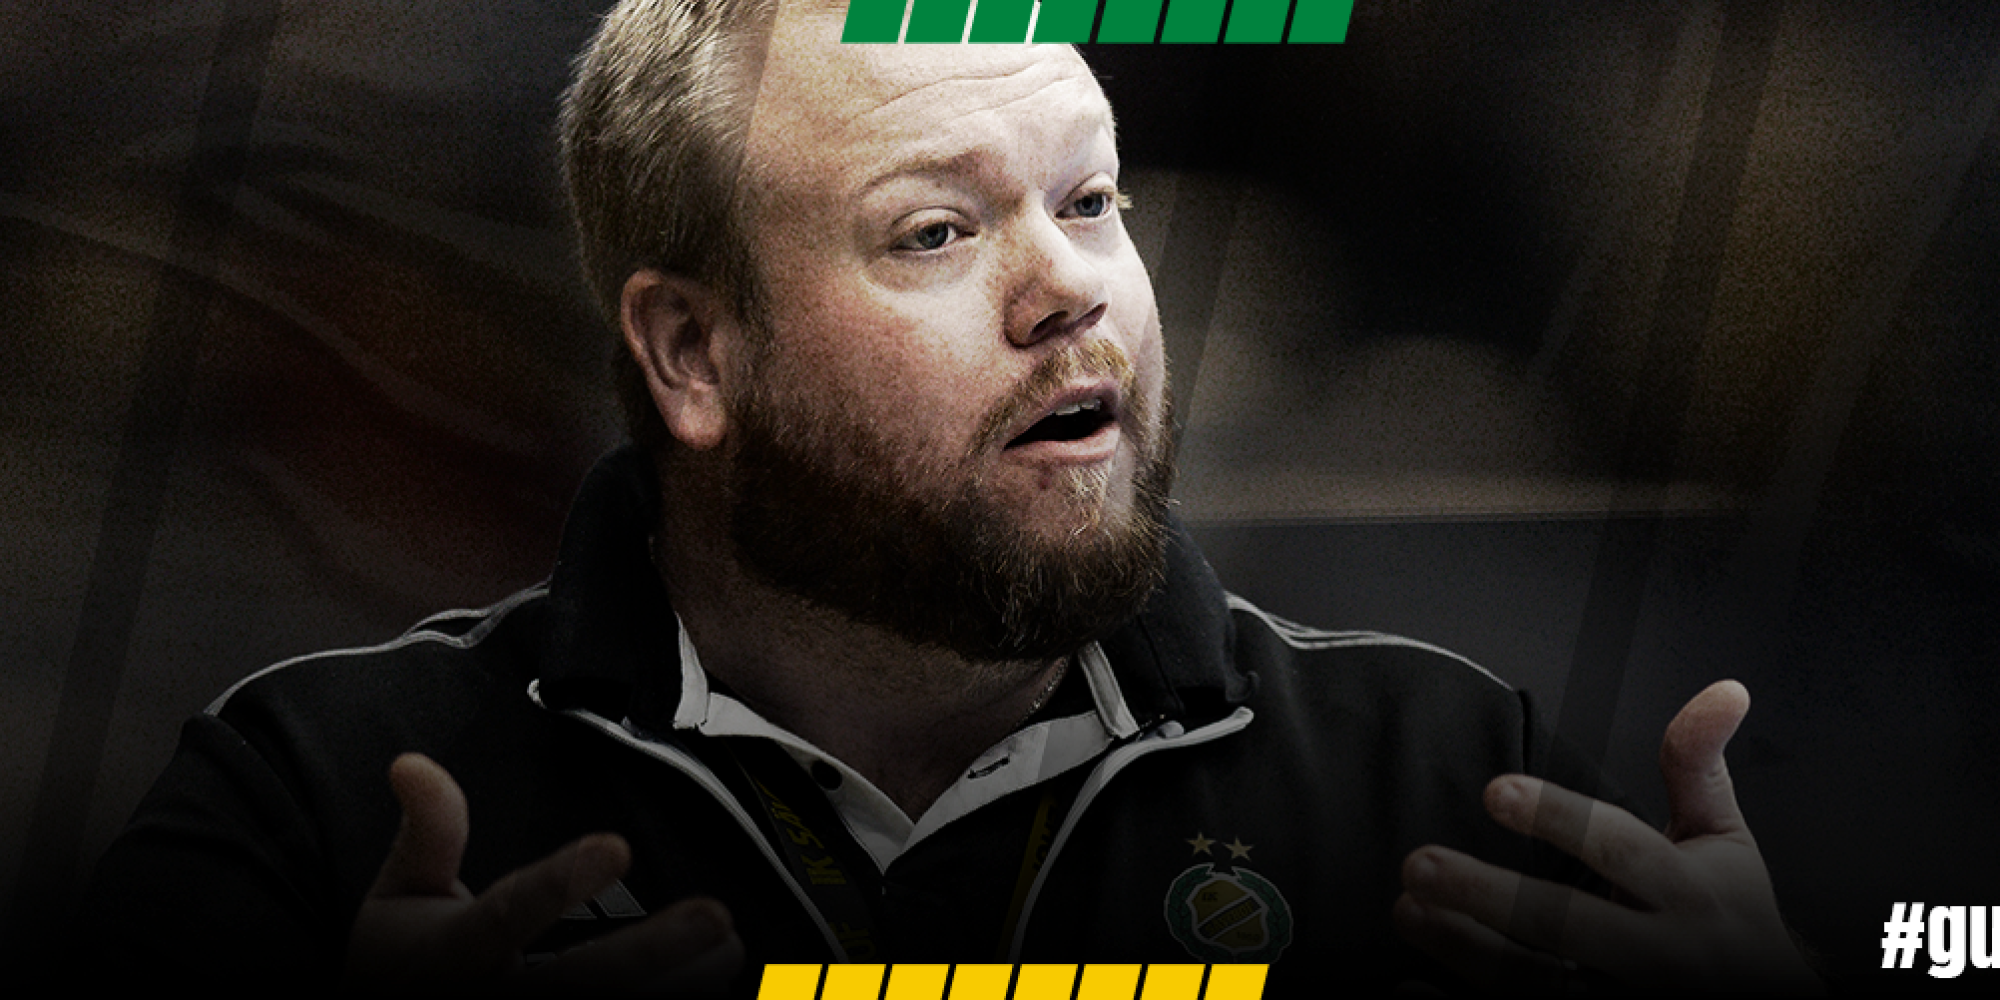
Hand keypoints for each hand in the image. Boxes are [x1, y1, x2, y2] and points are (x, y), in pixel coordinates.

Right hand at [345, 753, 744, 992]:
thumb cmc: (399, 965)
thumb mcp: (401, 896)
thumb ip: (429, 832)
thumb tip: (412, 762)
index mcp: (453, 953)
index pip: (509, 915)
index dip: (561, 883)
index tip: (616, 846)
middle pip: (580, 984)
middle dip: (653, 952)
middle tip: (717, 918)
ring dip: (681, 988)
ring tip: (732, 952)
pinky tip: (713, 989)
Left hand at [1393, 681, 1821, 993]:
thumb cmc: (1732, 916)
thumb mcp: (1726, 840)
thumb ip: (1699, 765)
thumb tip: (1723, 689)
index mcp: (1688, 895)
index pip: (1618, 848)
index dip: (1557, 818)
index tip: (1495, 790)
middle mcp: (1661, 958)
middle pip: (1563, 924)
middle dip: (1485, 895)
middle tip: (1418, 864)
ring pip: (1535, 984)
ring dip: (1462, 949)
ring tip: (1408, 911)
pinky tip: (1417, 989)